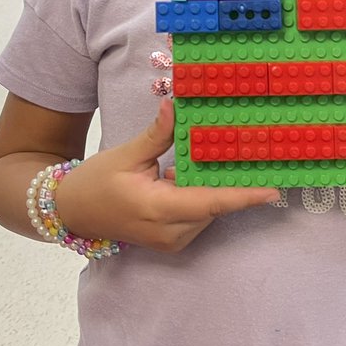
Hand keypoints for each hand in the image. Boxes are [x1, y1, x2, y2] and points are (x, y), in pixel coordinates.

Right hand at [52, 98, 279, 252]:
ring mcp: (169, 240)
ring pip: (207, 214)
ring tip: (220, 159)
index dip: (244, 197)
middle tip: (254, 157)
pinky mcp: (168, 240)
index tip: (273, 191)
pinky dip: (201, 198)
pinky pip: (196, 218)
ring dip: (214, 189)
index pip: (211, 204)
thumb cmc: (96, 182)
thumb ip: (157, 134)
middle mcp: (168, 231)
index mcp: (157, 208)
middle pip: (214, 208)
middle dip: (234, 185)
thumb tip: (175, 105)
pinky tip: (189, 174)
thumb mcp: (126, 153)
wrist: (72, 212)